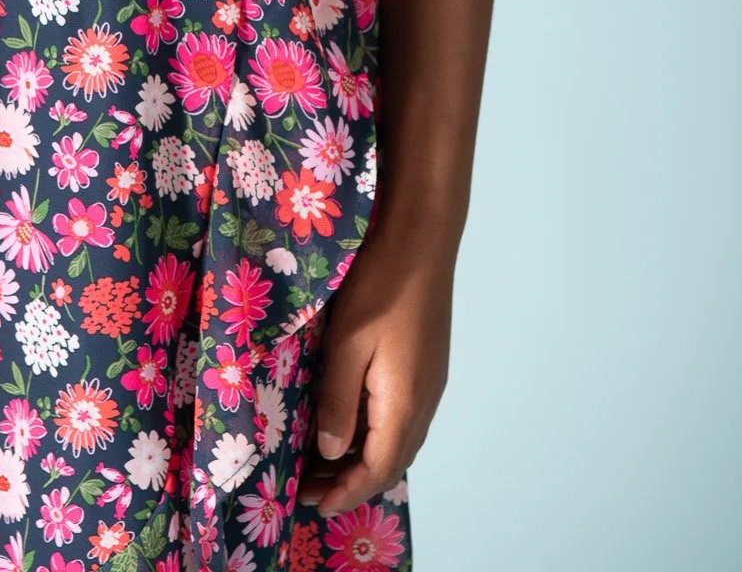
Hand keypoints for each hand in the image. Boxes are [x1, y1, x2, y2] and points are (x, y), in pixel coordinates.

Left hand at [296, 230, 453, 512]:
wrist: (422, 238)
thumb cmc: (381, 284)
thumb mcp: (347, 342)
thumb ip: (338, 401)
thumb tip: (332, 454)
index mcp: (404, 403)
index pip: (377, 469)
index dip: (346, 492)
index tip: (314, 504)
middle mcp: (424, 401)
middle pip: (392, 461)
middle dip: (353, 481)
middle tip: (311, 487)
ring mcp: (430, 382)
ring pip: (400, 440)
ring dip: (366, 458)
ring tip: (327, 461)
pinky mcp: (428, 364)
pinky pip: (404, 418)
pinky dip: (377, 434)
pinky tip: (354, 421)